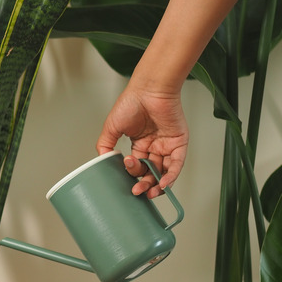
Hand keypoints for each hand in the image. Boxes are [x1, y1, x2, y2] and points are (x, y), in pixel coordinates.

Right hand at [97, 84, 188, 198]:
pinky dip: (171, 175)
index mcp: (139, 143)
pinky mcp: (179, 143)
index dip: (131, 172)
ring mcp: (167, 145)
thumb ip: (105, 145)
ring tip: (150, 192)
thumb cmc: (131, 102)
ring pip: (164, 171)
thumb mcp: (111, 127)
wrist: (148, 90)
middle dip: (144, 183)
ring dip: (158, 184)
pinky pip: (177, 164)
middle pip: (150, 171)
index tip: (125, 172)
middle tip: (137, 191)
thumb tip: (102, 162)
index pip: (136, 165)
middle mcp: (154, 145)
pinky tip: (163, 184)